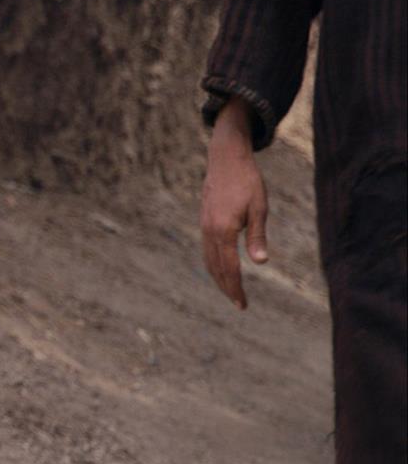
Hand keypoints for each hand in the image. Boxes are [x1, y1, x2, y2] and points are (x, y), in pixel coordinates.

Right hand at [200, 98, 270, 308]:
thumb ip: (257, 237)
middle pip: (216, 268)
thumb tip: (261, 263)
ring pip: (208, 260)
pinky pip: (207, 249)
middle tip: (239, 304)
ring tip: (231, 290)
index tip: (243, 304)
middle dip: (227, 287)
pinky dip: (214, 263)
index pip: (229, 268)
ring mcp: (204, 226)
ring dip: (219, 277)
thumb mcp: (259, 208)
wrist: (225, 159)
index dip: (236, 288)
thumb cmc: (248, 182)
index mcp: (223, 230)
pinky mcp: (204, 221)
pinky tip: (222, 267)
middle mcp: (209, 231)